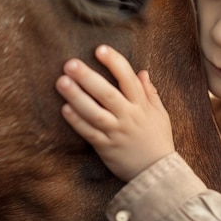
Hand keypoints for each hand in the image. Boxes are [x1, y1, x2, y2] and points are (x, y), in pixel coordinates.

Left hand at [55, 45, 174, 180]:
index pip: (128, 78)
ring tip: (61, 82)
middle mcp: (128, 116)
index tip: (100, 49)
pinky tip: (64, 109)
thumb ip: (150, 92)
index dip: (114, 62)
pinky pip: (89, 133)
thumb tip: (142, 72)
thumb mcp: (160, 113)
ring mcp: (116, 132)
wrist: (156, 171)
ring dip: (77, 97)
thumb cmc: (158, 139)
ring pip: (94, 113)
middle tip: (70, 63)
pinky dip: (77, 121)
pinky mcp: (106, 147)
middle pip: (107, 94)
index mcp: (141, 105)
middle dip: (88, 77)